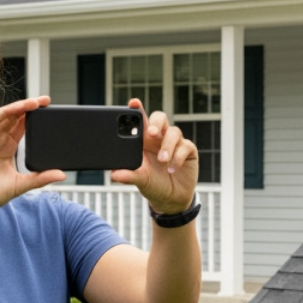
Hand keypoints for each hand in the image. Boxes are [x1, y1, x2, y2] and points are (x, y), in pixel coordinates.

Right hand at [0, 96, 65, 217]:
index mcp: (8, 149)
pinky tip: (19, 107)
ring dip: (21, 106)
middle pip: (16, 118)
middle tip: (47, 101)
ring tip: (37, 102)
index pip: (23, 127)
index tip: (50, 112)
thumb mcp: (20, 184)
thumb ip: (40, 178)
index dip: (35, 118)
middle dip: (31, 108)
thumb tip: (62, 175)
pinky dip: (7, 111)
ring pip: (6, 116)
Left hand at [110, 98, 198, 213]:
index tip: (133, 103)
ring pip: (174, 132)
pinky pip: (185, 146)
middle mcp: (160, 138)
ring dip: (167, 146)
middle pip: (160, 117)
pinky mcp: (188, 151)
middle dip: (157, 123)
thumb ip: (128, 176)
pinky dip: (178, 156)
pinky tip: (172, 168)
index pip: (141, 121)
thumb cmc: (152, 184)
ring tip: (163, 161)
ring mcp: (175, 143)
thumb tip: (114, 175)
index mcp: (144, 140)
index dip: (137, 109)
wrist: (171, 199)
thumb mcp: (139, 180)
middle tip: (152, 133)